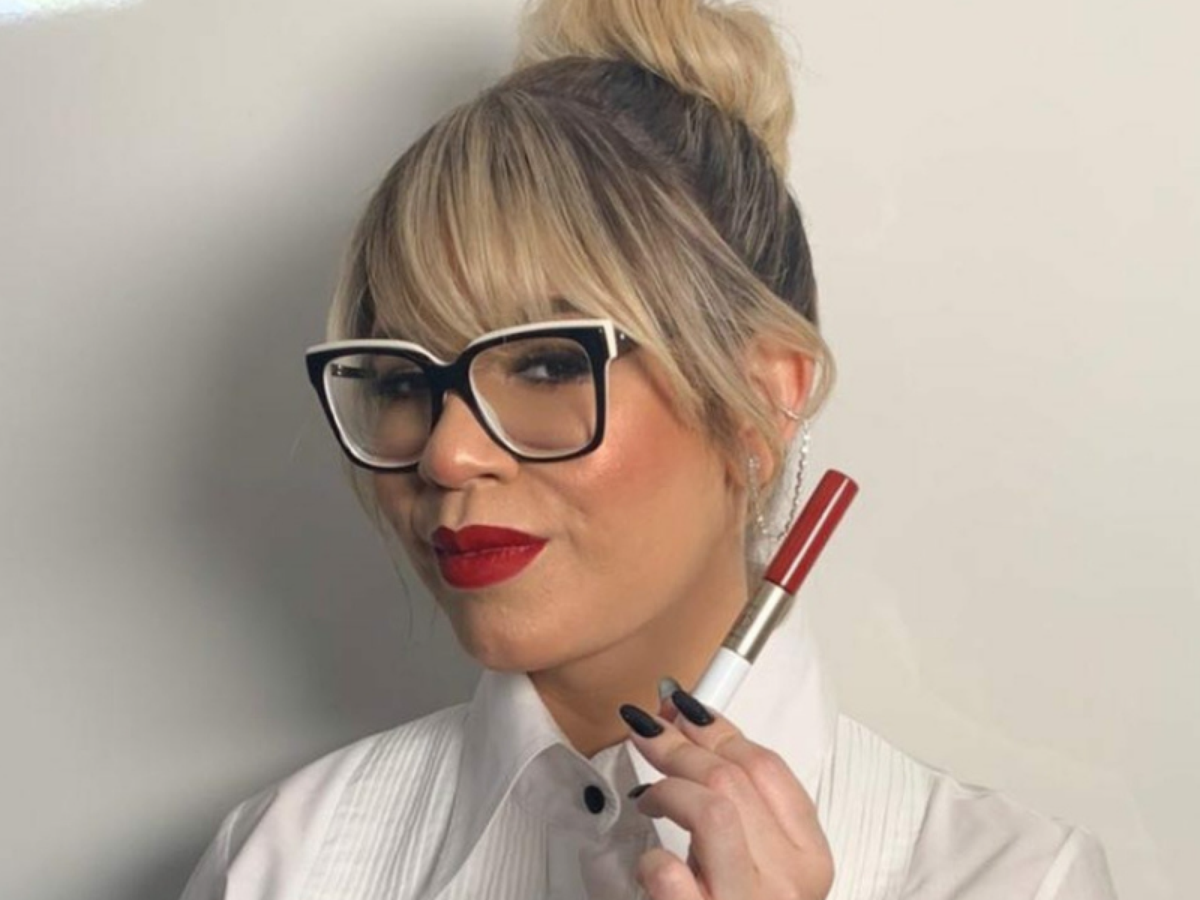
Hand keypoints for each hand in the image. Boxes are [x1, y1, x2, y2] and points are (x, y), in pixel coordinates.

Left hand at [617, 687, 833, 899]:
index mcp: (811, 860)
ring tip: (647, 795)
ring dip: (668, 787)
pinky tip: (646, 863)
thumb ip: (741, 807)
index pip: (767, 767)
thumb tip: (689, 725)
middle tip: (646, 731)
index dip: (719, 727)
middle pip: (732, 779)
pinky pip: (669, 875)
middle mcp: (789, 884)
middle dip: (680, 743)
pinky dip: (649, 861)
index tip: (684, 710)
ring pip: (711, 808)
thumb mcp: (762, 868)